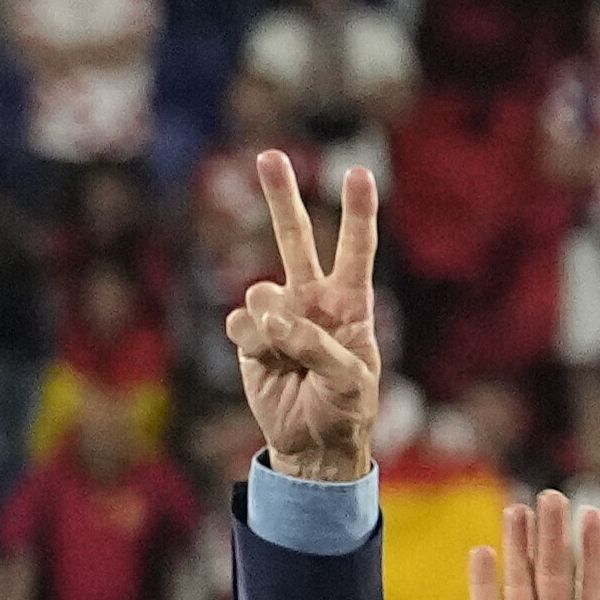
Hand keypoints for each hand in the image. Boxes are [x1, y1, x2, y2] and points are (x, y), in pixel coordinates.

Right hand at [224, 153, 378, 481]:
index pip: (354, 250)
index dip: (357, 212)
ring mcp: (278, 315)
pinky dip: (252, 344)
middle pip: (294, 239)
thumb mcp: (349, 383)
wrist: (312, 443)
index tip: (359, 173)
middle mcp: (312, 300)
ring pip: (260, 292)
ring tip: (290, 359)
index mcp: (350, 304)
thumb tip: (273, 317)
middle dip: (281, 197)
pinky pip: (240, 324)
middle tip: (270, 155)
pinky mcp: (249, 335)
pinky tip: (269, 363)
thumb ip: (316, 346)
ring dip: (272, 326)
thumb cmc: (345, 410)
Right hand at [464, 489, 599, 599]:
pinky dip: (484, 582)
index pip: (592, 583)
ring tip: (517, 510)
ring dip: (517, 548)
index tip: (592, 513)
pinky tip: (484, 551)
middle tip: (551, 496)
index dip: (592, 550)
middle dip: (551, 536)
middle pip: (552, 574)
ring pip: (519, 584)